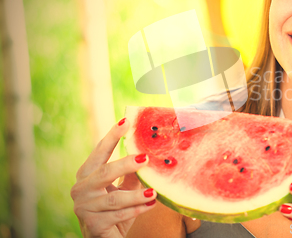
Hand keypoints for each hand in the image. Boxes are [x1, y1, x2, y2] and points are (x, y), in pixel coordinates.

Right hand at [71, 118, 157, 237]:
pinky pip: (119, 215)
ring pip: (115, 198)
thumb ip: (132, 172)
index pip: (99, 152)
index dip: (112, 136)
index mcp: (86, 175)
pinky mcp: (92, 225)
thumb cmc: (115, 210)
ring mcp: (84, 208)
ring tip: (154, 191)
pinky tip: (151, 204)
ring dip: (137, 194)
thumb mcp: (123, 188)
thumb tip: (149, 151)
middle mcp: (81, 189)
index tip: (126, 121)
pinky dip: (137, 210)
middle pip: (104, 172)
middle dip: (126, 164)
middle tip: (145, 157)